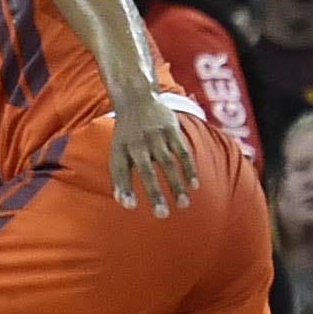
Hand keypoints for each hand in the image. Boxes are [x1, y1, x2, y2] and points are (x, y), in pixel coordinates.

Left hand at [106, 95, 198, 216]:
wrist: (137, 98)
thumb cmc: (127, 133)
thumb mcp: (118, 150)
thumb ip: (120, 176)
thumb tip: (124, 204)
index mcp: (121, 148)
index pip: (120, 170)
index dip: (124, 187)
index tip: (131, 206)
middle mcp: (137, 142)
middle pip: (145, 170)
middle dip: (154, 192)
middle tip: (162, 215)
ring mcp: (155, 135)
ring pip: (168, 163)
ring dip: (176, 184)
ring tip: (183, 204)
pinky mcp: (172, 130)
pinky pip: (182, 152)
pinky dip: (189, 169)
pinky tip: (194, 186)